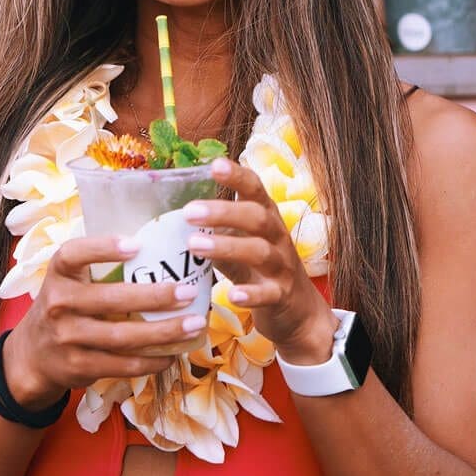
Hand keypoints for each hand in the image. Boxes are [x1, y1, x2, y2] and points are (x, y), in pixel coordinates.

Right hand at [4, 236, 206, 409]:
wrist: (33, 354)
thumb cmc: (65, 305)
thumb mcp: (69, 280)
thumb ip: (98, 266)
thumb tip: (159, 247)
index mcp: (58, 272)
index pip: (74, 254)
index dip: (103, 248)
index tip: (137, 244)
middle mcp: (59, 302)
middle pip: (111, 299)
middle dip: (155, 296)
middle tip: (189, 291)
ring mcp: (68, 337)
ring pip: (122, 336)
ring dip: (163, 332)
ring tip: (194, 324)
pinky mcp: (79, 365)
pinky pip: (122, 364)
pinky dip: (152, 359)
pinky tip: (173, 352)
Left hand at [184, 157, 337, 364]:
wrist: (299, 311)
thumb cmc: (261, 269)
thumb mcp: (242, 243)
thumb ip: (217, 230)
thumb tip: (175, 216)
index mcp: (266, 217)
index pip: (255, 189)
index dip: (237, 176)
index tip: (214, 165)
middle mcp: (277, 237)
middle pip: (256, 217)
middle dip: (223, 212)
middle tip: (189, 212)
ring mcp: (282, 267)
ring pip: (260, 251)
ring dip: (227, 247)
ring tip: (195, 246)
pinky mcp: (282, 296)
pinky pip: (268, 294)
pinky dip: (251, 293)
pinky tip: (232, 294)